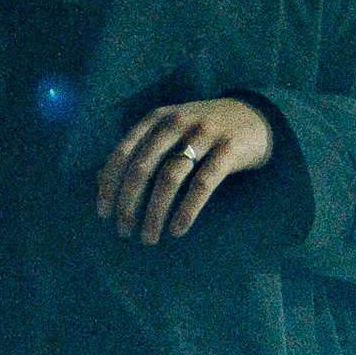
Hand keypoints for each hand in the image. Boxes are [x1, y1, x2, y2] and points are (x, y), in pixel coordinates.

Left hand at [97, 97, 273, 244]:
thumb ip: (138, 151)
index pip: (123, 152)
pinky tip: (177, 230)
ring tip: (149, 237)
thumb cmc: (202, 131)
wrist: (255, 117)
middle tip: (124, 231)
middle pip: (143, 168)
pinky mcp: (229, 149)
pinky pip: (202, 184)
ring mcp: (204, 134)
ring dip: (155, 212)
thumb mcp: (168, 132)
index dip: (110, 184)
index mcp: (156, 118)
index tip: (103, 214)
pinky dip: (187, 210)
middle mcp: (176, 122)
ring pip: (170, 178)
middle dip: (129, 204)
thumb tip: (100, 181)